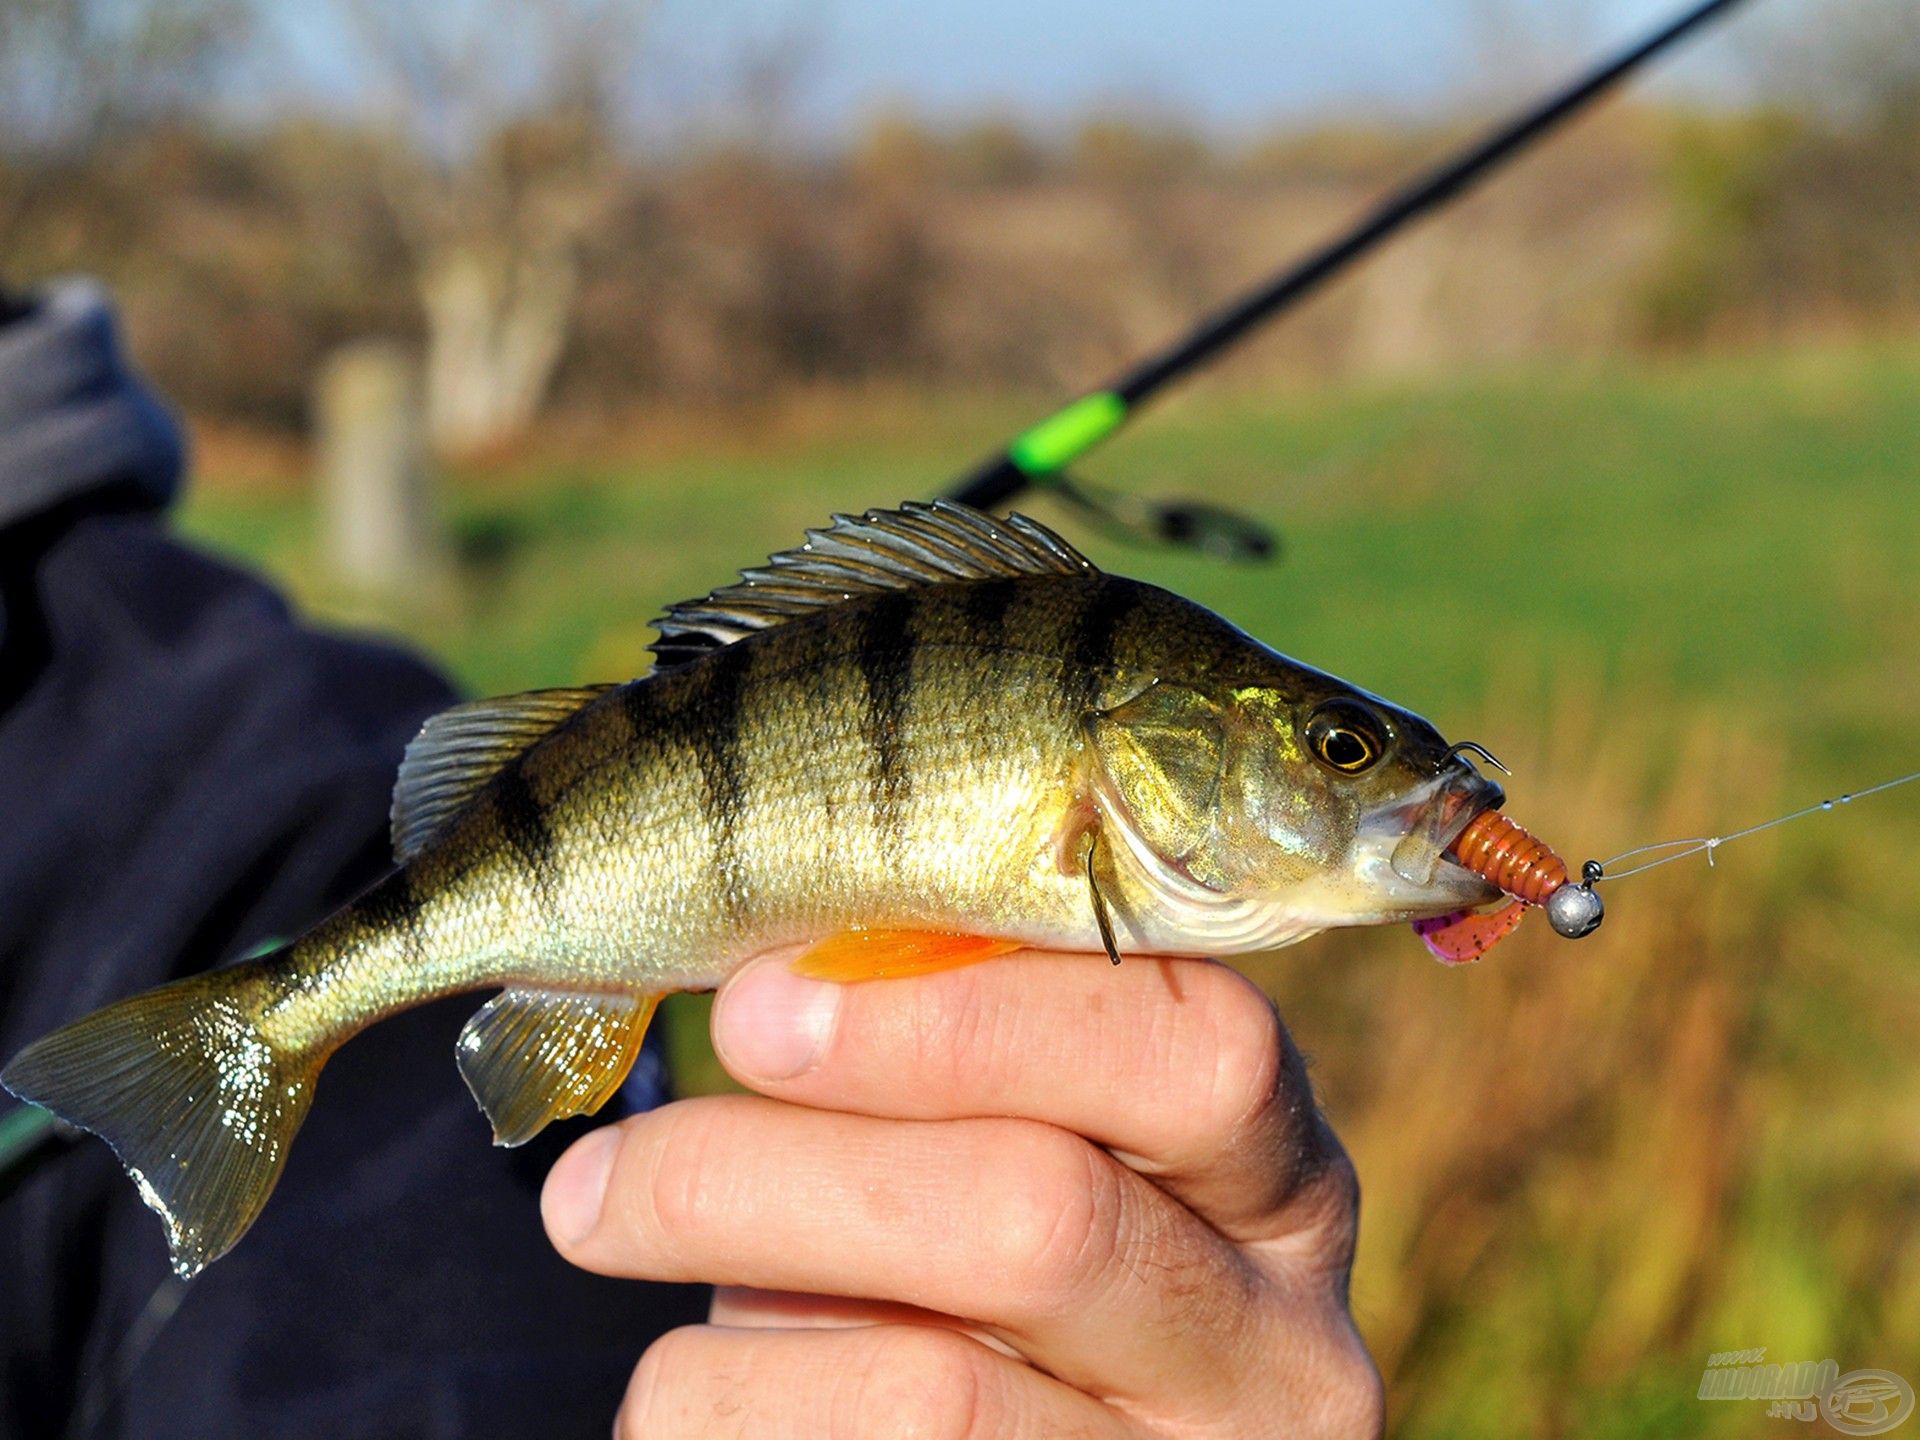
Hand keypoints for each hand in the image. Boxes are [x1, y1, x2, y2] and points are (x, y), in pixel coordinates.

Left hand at [542, 948, 1384, 1437]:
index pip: (1195, 1054)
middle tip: (607, 1175)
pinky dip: (715, 1417)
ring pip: (926, 1396)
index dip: (966, 1019)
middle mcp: (1276, 1357)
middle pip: (1036, 1222)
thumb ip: (958, 1065)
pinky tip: (717, 1389)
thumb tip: (771, 989)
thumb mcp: (1029, 1151)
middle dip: (778, 1174)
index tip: (762, 1004)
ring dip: (725, 1320)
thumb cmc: (983, 1267)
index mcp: (1279, 1190)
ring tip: (637, 1272)